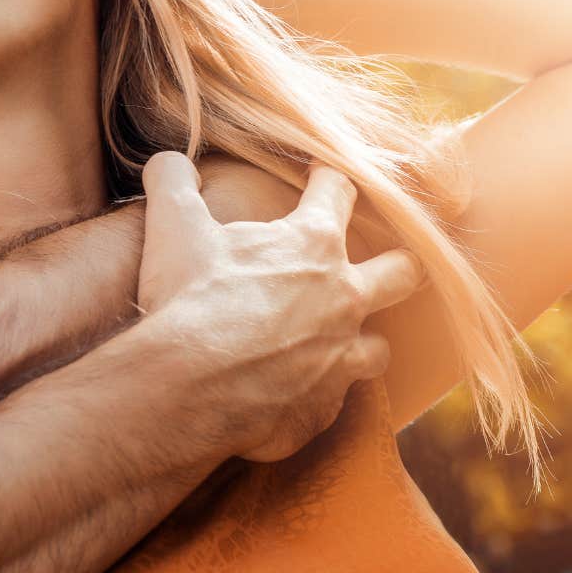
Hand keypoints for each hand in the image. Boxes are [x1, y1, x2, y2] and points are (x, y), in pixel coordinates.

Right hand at [138, 152, 422, 461]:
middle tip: (383, 262)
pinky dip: (313, 397)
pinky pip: (330, 404)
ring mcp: (339, 361)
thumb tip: (169, 162)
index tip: (321, 175)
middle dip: (398, 263)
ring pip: (378, 349)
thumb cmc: (188, 299)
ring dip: (360, 343)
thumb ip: (173, 181)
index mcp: (312, 246)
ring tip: (337, 343)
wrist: (187, 388)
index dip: (329, 178)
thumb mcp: (172, 225)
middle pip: (402, 272)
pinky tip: (289, 395)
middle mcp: (343, 300)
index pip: (339, 193)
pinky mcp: (321, 410)